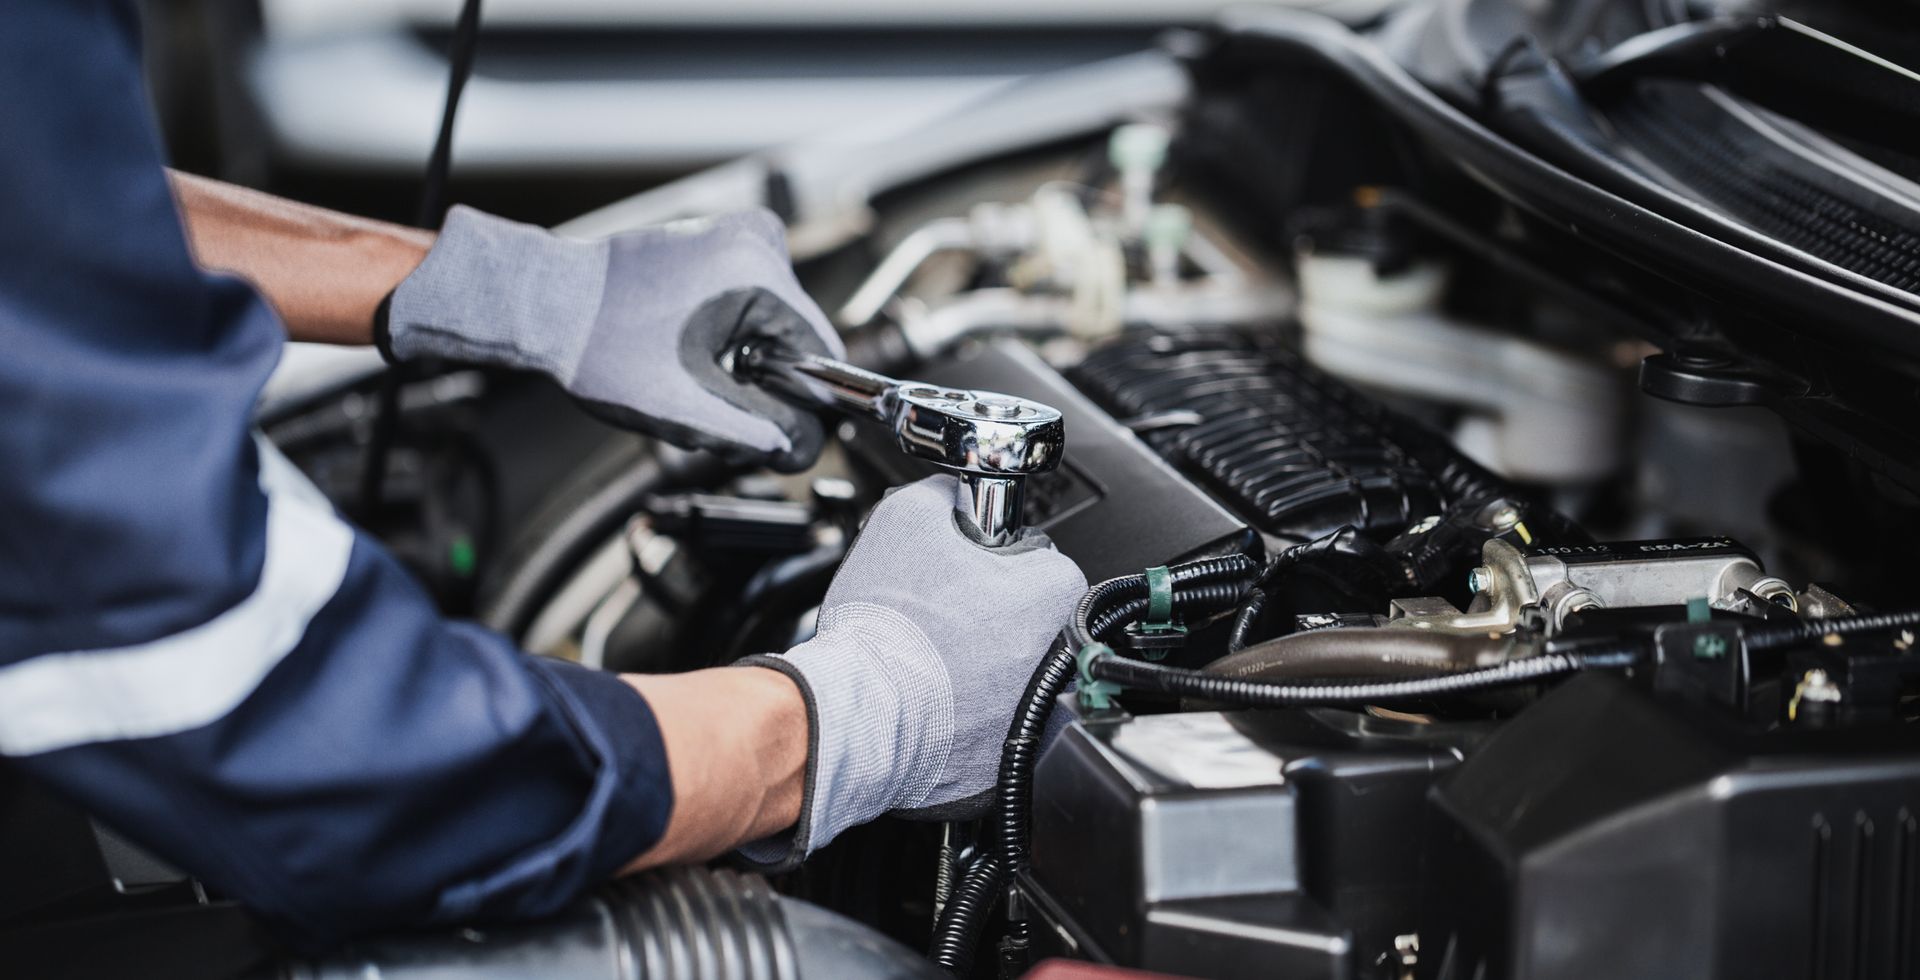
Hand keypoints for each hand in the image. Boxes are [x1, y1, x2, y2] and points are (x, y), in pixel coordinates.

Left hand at [381, 206, 842, 471]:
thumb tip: (805, 449)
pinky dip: (733, 334)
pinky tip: (689, 347)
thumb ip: (758, 434)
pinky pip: (753, 302)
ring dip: (749, 360)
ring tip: (693, 371)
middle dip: (768, 380)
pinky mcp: (720, 240)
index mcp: (758, 274)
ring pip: (776, 324)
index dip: (806, 402)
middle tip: (712, 399)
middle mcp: (757, 240)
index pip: (823, 353)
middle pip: (799, 338)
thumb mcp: (688, 409)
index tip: (770, 426)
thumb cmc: (601, 349)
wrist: (546, 305)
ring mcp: (738, 233)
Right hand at [738, 475, 1087, 866]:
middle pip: (1027, 613)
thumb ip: (944, 492)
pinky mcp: (1010, 754)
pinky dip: (968, 706)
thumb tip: (954, 491)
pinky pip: (992, 716)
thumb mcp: (907, 515)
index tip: (962, 567)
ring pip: (1011, 666)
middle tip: (940, 610)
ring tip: (932, 652)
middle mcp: (1062, 654)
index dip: (989, 555)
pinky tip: (933, 691)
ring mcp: (1040, 710)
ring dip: (980, 657)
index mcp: (1054, 590)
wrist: (861, 711)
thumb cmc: (887, 625)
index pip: (1035, 555)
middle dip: (988, 607)